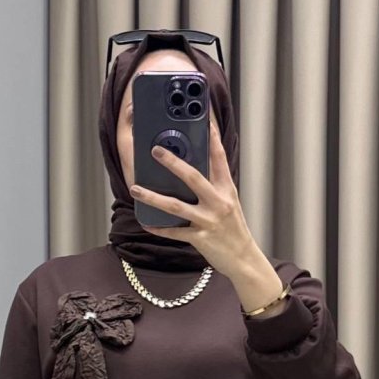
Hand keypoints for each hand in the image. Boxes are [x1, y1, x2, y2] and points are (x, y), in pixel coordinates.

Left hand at [129, 117, 258, 277]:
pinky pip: (174, 232)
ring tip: (135, 188)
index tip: (203, 119)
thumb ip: (213, 186)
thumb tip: (192, 169)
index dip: (211, 138)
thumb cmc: (234, 229)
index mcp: (227, 190)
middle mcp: (219, 202)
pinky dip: (159, 227)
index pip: (219, 158)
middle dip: (173, 163)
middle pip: (193, 177)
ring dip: (153, 197)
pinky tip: (146, 222)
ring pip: (176, 206)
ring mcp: (209, 221)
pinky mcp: (200, 238)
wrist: (243, 259)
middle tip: (155, 150)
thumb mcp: (229, 202)